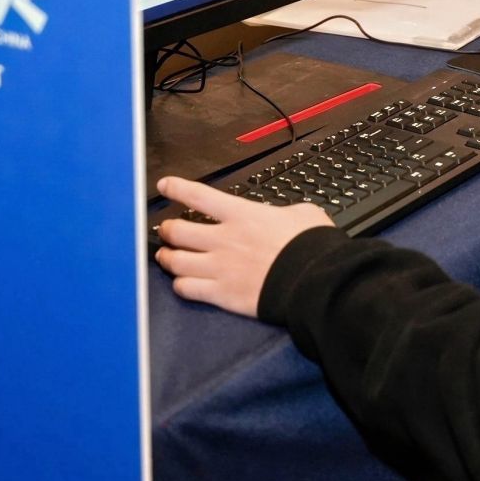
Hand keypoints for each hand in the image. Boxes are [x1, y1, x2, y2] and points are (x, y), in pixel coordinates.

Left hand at [154, 177, 332, 318]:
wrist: (314, 282)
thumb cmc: (313, 248)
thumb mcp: (303, 214)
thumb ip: (284, 212)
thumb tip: (284, 216)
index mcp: (242, 215)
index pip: (197, 195)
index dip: (176, 188)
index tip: (165, 186)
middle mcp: (224, 240)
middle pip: (177, 230)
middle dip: (166, 229)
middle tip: (166, 229)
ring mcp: (220, 268)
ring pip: (175, 261)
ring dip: (166, 257)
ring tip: (165, 257)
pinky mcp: (222, 294)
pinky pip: (187, 289)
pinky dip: (180, 285)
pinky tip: (182, 283)